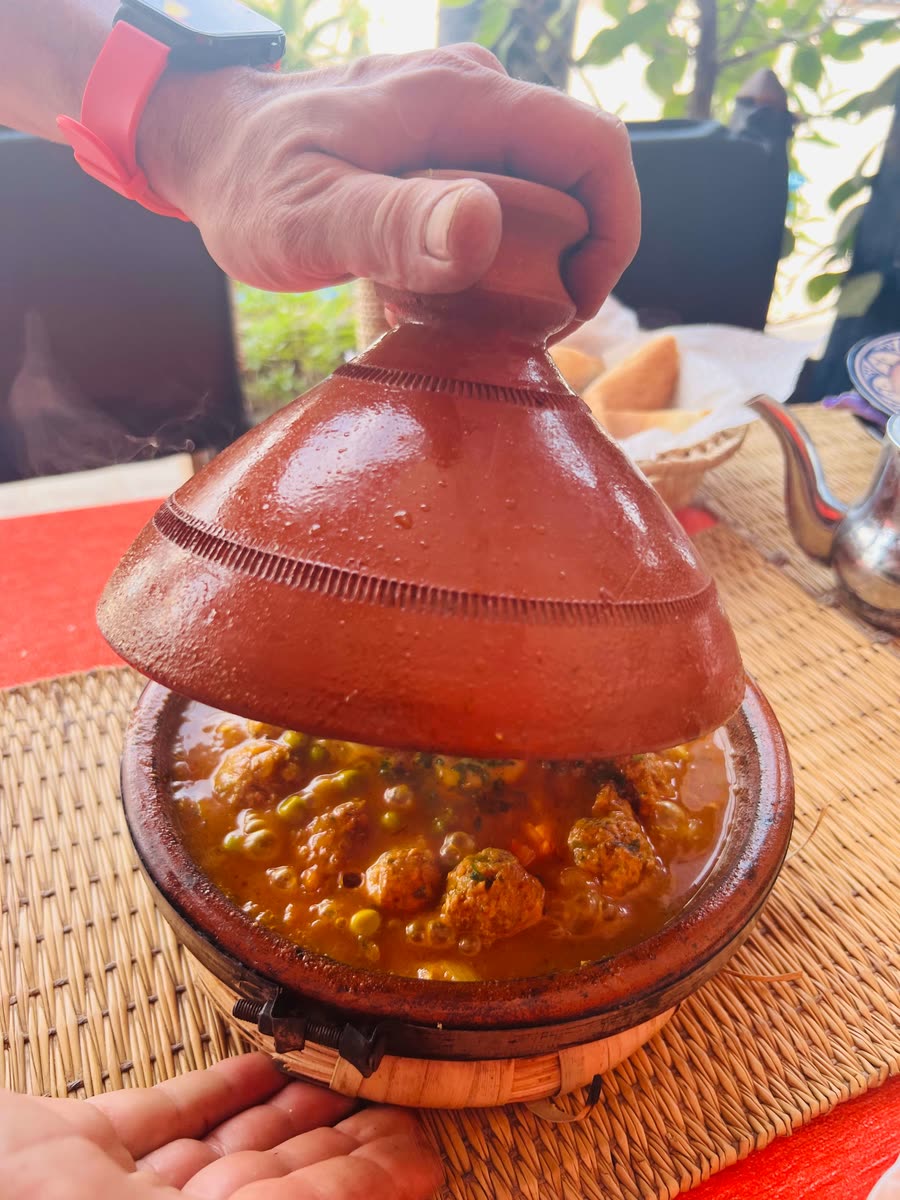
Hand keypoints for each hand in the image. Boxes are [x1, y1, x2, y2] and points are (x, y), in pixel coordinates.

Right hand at [1, 1052, 442, 1198]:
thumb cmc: (32, 1192)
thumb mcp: (147, 1199)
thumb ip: (278, 1196)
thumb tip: (396, 1184)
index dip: (362, 1189)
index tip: (422, 1155)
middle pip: (267, 1190)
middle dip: (333, 1153)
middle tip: (398, 1106)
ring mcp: (111, 1194)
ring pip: (221, 1152)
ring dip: (284, 1118)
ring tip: (344, 1079)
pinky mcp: (75, 1149)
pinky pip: (161, 1118)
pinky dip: (213, 1092)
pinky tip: (256, 1063)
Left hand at [137, 45, 639, 319]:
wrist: (205, 141)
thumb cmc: (248, 181)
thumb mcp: (308, 219)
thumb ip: (393, 225)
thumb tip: (482, 230)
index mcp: (461, 100)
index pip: (594, 150)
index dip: (612, 235)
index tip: (572, 307)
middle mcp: (474, 91)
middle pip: (577, 175)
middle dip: (573, 258)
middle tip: (518, 329)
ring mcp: (461, 111)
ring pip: (545, 186)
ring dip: (536, 259)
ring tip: (479, 315)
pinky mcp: (445, 136)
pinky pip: (506, 189)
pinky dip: (500, 246)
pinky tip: (448, 285)